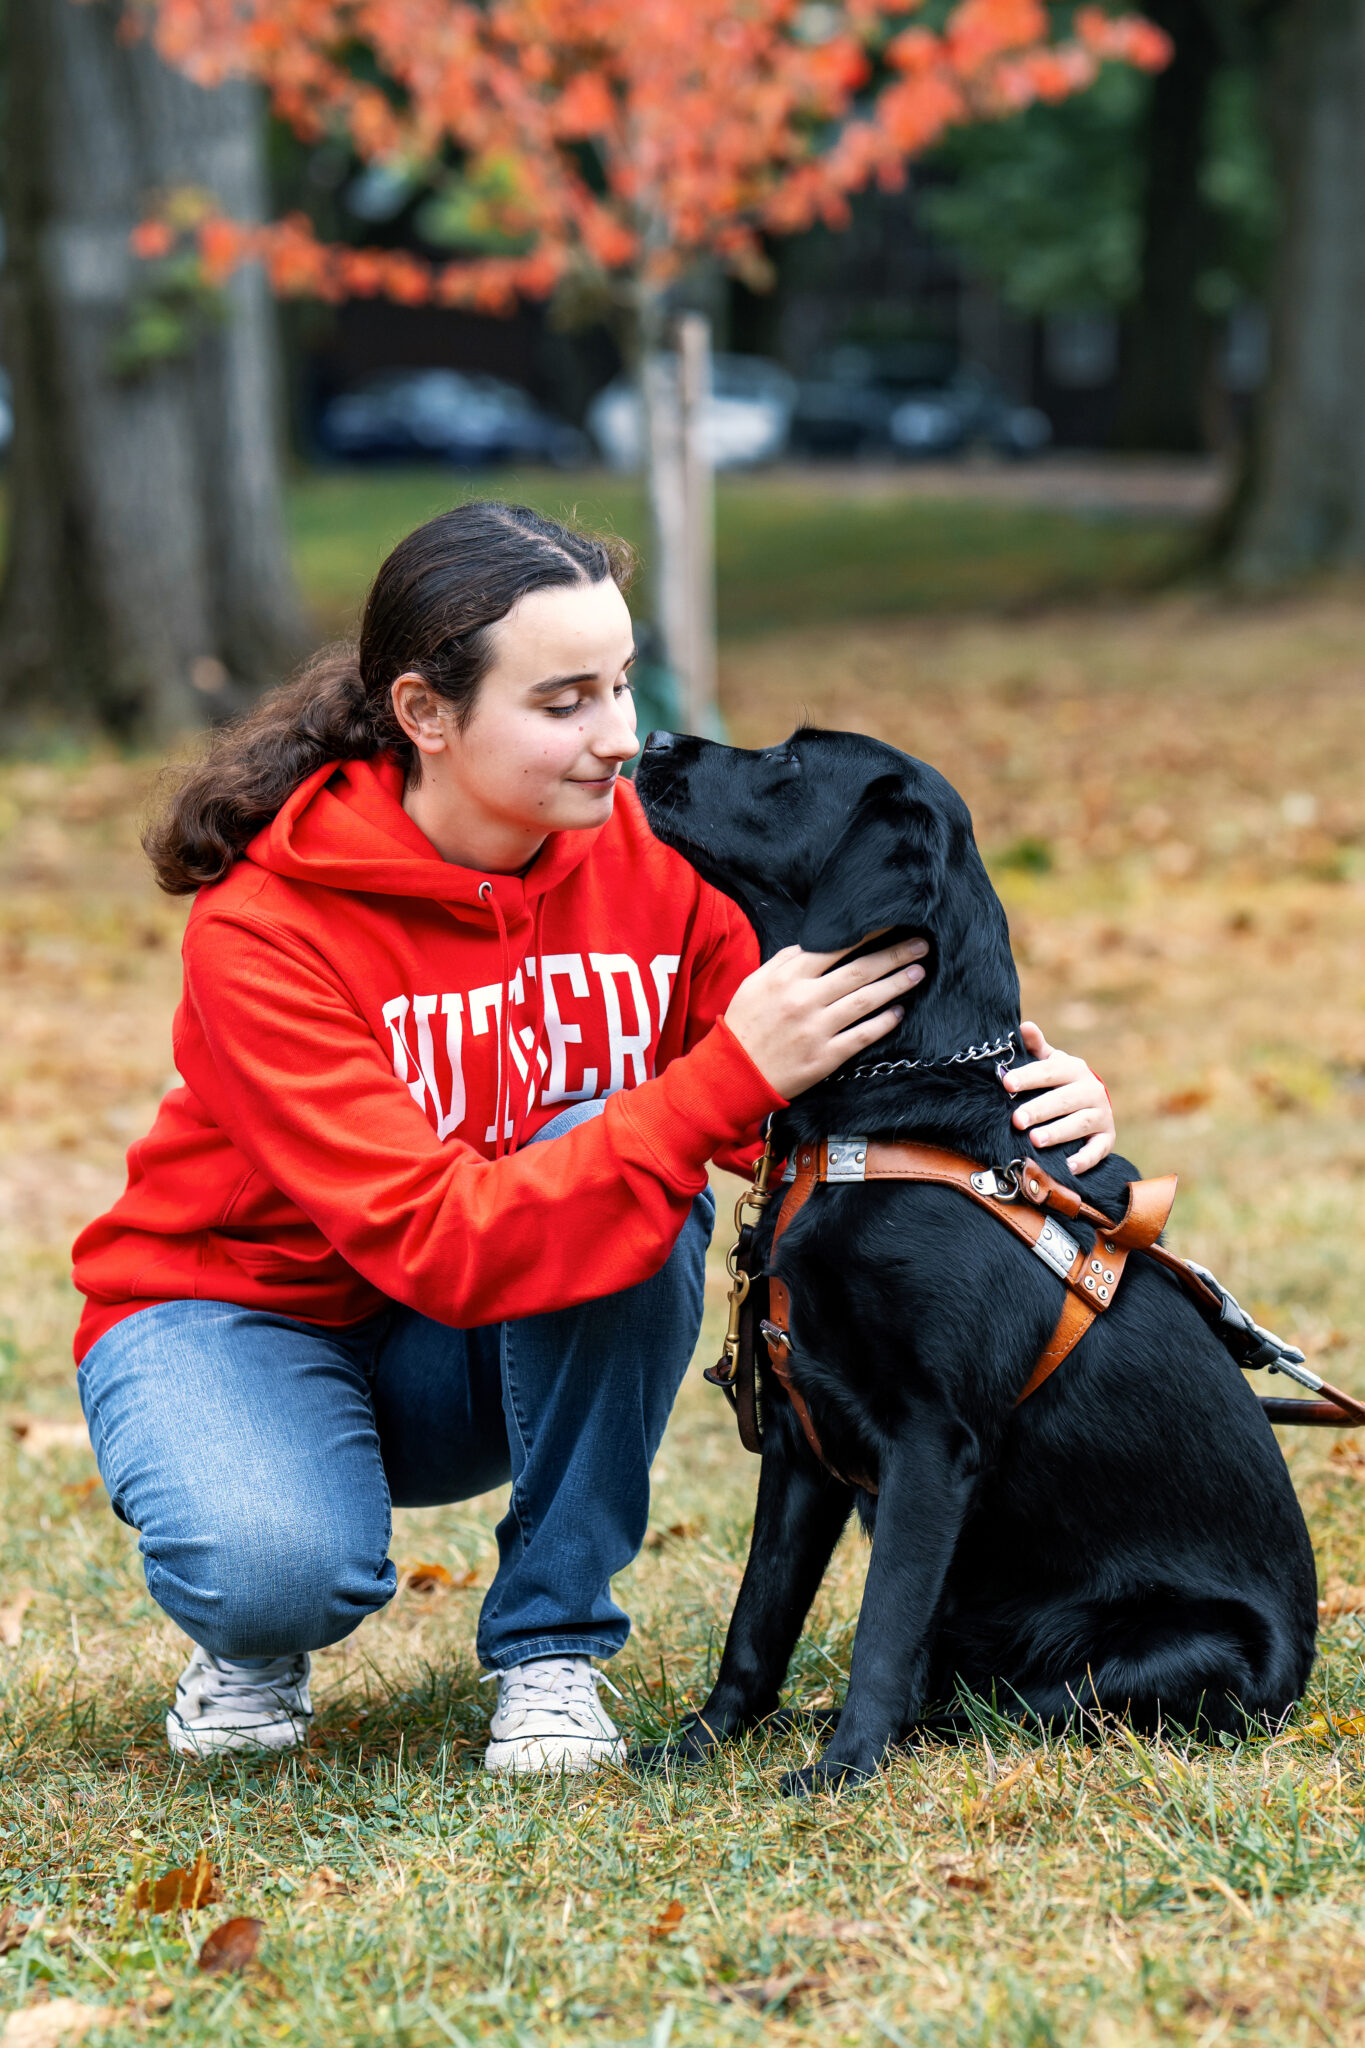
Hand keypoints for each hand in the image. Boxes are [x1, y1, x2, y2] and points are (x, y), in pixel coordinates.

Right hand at [725, 938, 927, 1100]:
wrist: (733, 1073)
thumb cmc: (745, 1024)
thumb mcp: (755, 983)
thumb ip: (785, 960)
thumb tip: (817, 942)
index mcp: (787, 977)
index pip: (835, 947)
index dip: (868, 934)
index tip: (892, 923)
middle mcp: (804, 1000)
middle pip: (859, 971)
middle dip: (894, 955)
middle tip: (921, 945)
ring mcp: (817, 1029)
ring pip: (866, 1001)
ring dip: (896, 985)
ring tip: (919, 972)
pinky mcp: (825, 1057)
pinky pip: (862, 1036)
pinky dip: (883, 1023)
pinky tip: (899, 1012)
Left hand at [1002, 1020, 1113, 1173]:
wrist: (1093, 1104)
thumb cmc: (1060, 1083)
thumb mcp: (1050, 1063)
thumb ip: (1036, 1048)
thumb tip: (1024, 1026)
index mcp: (1074, 1069)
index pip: (1050, 1071)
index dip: (1028, 1076)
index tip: (1006, 1083)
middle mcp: (1091, 1090)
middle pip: (1064, 1100)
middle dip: (1039, 1110)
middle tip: (1017, 1120)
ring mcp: (1101, 1115)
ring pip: (1080, 1124)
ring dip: (1058, 1132)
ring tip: (1035, 1140)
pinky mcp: (1106, 1138)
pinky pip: (1098, 1150)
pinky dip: (1085, 1158)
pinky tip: (1068, 1166)